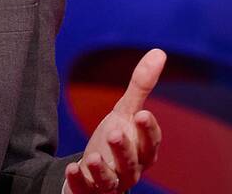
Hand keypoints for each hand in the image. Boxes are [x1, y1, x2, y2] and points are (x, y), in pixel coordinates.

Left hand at [64, 49, 165, 193]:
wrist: (96, 172)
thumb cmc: (116, 140)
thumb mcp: (125, 113)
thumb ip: (141, 87)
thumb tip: (159, 52)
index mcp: (143, 150)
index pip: (151, 143)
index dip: (148, 130)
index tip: (143, 114)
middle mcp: (131, 170)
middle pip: (131, 163)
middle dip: (124, 149)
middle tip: (115, 132)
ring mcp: (111, 183)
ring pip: (110, 180)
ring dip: (102, 170)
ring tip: (92, 157)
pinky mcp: (91, 191)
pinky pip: (86, 190)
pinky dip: (79, 181)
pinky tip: (72, 169)